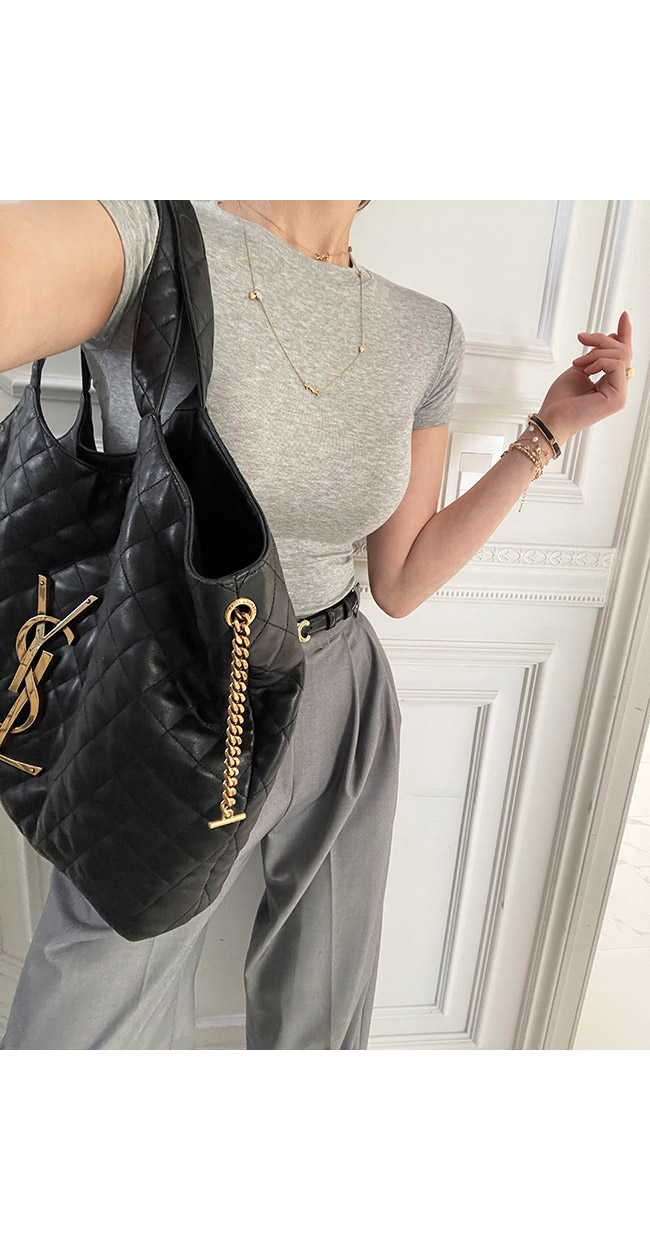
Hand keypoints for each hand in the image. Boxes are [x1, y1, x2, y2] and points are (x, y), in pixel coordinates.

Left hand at [535, 311, 632, 446]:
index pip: (623, 355)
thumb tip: (613, 336)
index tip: (624, 315)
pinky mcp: (617, 398)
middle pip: (623, 351)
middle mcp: (618, 389)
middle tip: (582, 339)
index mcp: (611, 383)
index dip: (624, 334)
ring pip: (620, 356)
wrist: (551, 419)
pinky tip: (586, 370)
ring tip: (578, 362)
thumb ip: (596, 354)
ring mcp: (620, 395)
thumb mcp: (580, 367)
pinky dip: (598, 361)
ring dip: (595, 352)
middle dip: (601, 339)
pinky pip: (616, 364)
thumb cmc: (560, 401)